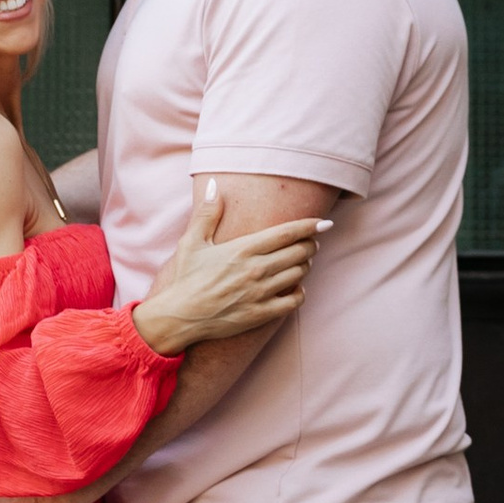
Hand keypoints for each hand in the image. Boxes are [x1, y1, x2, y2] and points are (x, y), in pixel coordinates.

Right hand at [133, 178, 326, 356]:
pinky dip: (300, 292)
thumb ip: (208, 213)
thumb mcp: (192, 241)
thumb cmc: (185, 278)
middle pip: (299, 252)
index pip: (286, 233)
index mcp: (242, 249)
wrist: (179, 317)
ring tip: (301, 261)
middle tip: (310, 243)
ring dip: (305, 266)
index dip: (309, 226)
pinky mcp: (260, 314)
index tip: (324, 223)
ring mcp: (260, 293)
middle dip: (310, 245)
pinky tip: (295, 287)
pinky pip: (293, 301)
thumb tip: (216, 185)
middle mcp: (255, 270)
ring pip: (299, 274)